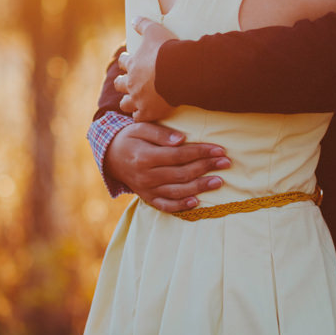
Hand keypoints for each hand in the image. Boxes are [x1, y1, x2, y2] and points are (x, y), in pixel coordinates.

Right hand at [105, 122, 230, 211]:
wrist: (110, 157)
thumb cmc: (129, 139)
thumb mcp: (139, 128)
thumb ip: (160, 133)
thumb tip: (181, 139)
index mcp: (144, 157)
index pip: (178, 155)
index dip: (201, 152)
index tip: (219, 150)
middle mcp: (146, 176)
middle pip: (182, 173)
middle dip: (206, 168)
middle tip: (226, 163)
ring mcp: (146, 190)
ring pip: (177, 191)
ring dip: (200, 187)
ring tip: (219, 181)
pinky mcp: (147, 198)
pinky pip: (165, 206)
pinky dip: (181, 206)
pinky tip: (197, 202)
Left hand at [116, 18, 177, 121]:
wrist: (181, 71)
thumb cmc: (168, 50)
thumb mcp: (155, 31)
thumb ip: (143, 24)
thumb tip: (134, 18)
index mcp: (133, 64)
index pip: (123, 63)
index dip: (126, 62)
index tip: (130, 62)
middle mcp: (132, 83)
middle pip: (119, 84)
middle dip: (122, 83)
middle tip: (128, 83)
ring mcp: (138, 99)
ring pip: (125, 104)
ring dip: (128, 102)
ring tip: (133, 102)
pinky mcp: (148, 112)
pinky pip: (139, 118)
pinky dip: (141, 116)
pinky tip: (145, 115)